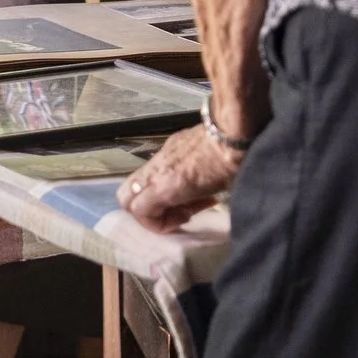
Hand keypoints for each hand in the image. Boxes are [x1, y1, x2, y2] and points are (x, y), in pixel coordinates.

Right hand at [117, 125, 239, 232]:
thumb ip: (184, 205)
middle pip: (126, 196)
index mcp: (163, 186)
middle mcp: (154, 171)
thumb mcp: (208, 196)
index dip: (157, 224)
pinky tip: (191, 180)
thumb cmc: (226, 167)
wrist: (231, 133)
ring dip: (156, 195)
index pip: (138, 211)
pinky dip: (165, 179)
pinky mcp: (170, 144)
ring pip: (139, 181)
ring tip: (186, 198)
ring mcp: (160, 155)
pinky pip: (156, 166)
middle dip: (144, 211)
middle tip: (172, 212)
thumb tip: (183, 210)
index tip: (182, 220)